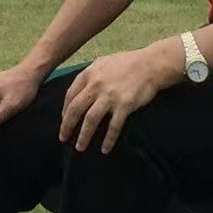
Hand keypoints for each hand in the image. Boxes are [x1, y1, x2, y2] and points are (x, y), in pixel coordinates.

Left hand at [58, 47, 172, 154]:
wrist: (150, 64)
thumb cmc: (126, 63)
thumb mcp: (102, 63)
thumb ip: (89, 76)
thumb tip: (79, 91)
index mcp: (89, 73)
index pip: (70, 95)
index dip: (64, 110)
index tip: (64, 121)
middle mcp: (96, 85)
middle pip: (76, 109)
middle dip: (67, 126)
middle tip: (63, 138)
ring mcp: (110, 96)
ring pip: (90, 120)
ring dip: (83, 136)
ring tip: (80, 147)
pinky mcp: (125, 105)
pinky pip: (113, 126)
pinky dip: (108, 139)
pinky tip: (105, 149)